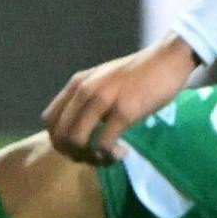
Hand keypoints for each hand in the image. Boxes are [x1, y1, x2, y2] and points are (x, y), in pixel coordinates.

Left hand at [42, 33, 202, 165]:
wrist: (167, 59)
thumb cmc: (138, 74)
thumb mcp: (103, 82)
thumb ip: (88, 100)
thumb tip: (79, 128)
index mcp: (77, 84)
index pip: (49, 119)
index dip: (58, 139)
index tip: (78, 146)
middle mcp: (84, 91)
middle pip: (60, 135)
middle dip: (73, 154)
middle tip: (94, 157)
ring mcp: (102, 100)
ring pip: (77, 142)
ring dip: (90, 158)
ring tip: (108, 157)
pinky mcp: (124, 111)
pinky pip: (104, 144)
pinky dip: (109, 156)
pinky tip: (122, 152)